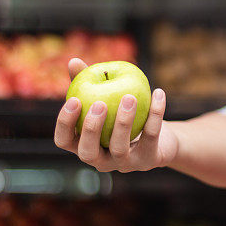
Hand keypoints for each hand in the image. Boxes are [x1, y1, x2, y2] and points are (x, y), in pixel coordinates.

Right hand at [54, 58, 178, 172]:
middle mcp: (101, 160)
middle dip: (91, 128)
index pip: (63, 140)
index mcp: (84, 145)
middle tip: (100, 103)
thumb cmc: (124, 116)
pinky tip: (158, 92)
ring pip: (119, 148)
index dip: (65, 123)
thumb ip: (88, 82)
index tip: (74, 99)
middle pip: (87, 152)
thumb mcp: (106, 98)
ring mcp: (124, 164)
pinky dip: (155, 113)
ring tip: (130, 97)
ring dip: (123, 121)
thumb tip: (74, 60)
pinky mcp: (148, 160)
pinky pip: (151, 136)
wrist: (161, 138)